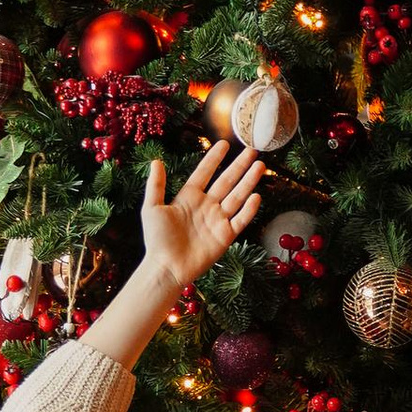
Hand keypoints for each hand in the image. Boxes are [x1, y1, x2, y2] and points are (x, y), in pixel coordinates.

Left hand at [135, 139, 264, 299]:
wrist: (166, 267)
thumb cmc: (156, 239)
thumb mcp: (151, 208)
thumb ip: (156, 185)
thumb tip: (156, 161)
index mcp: (188, 197)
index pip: (205, 173)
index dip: (214, 159)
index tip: (224, 144)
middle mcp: (206, 206)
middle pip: (226, 181)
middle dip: (239, 166)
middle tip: (252, 151)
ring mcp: (217, 220)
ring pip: (236, 196)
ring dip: (248, 181)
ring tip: (259, 166)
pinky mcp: (225, 236)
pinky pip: (240, 220)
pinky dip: (248, 209)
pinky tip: (256, 196)